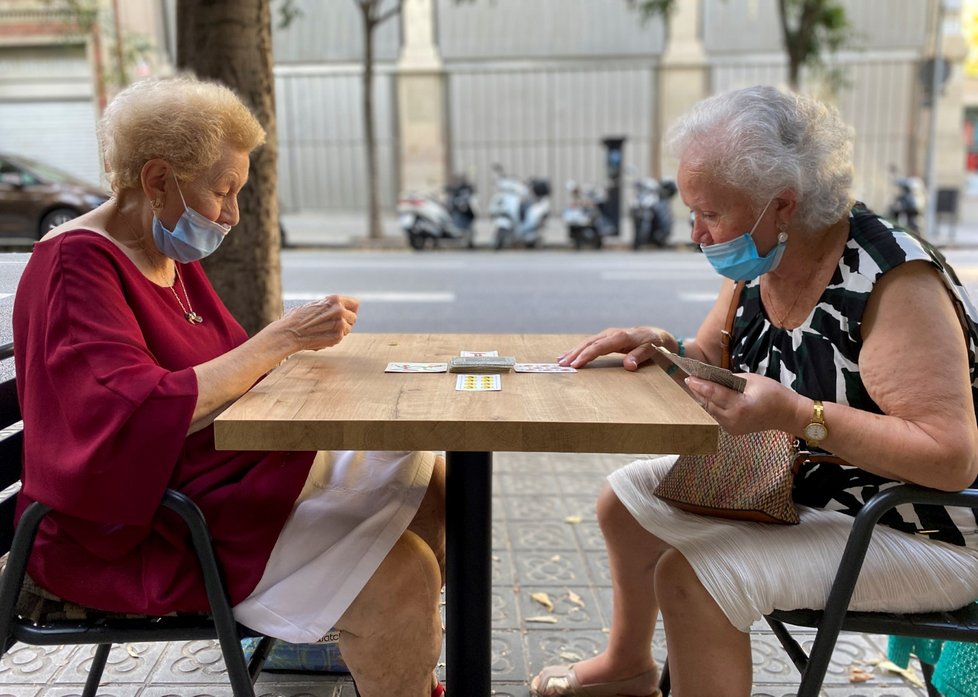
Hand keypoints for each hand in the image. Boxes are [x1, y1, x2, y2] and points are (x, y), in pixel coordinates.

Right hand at [278, 294, 358, 350]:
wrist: (289, 332)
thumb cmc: (297, 318)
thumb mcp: (314, 304)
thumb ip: (328, 306)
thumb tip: (337, 307)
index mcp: (334, 299)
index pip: (355, 304)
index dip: (350, 310)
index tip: (345, 314)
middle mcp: (340, 310)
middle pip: (353, 317)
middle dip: (346, 322)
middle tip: (333, 325)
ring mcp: (340, 324)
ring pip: (349, 329)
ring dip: (340, 331)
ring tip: (324, 331)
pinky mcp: (337, 337)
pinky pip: (341, 338)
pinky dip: (333, 339)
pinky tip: (321, 337)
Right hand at [557, 326, 672, 369]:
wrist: (655, 335)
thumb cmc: (653, 344)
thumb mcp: (651, 351)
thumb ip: (639, 357)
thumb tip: (629, 366)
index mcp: (621, 336)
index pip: (599, 347)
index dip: (587, 356)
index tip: (576, 364)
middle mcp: (611, 334)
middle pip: (589, 344)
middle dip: (574, 354)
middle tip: (562, 365)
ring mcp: (607, 335)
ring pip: (586, 343)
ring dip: (573, 352)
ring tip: (559, 361)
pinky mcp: (605, 338)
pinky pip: (589, 344)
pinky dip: (577, 350)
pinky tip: (567, 355)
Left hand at [684, 372, 798, 434]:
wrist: (786, 414)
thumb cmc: (773, 393)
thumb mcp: (752, 380)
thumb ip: (730, 379)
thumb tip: (712, 377)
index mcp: (739, 407)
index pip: (713, 393)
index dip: (700, 385)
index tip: (689, 377)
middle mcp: (732, 420)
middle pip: (708, 403)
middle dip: (699, 391)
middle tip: (691, 379)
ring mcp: (731, 428)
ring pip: (710, 411)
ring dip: (703, 399)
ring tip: (697, 386)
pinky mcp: (731, 430)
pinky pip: (716, 416)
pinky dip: (711, 406)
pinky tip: (708, 397)